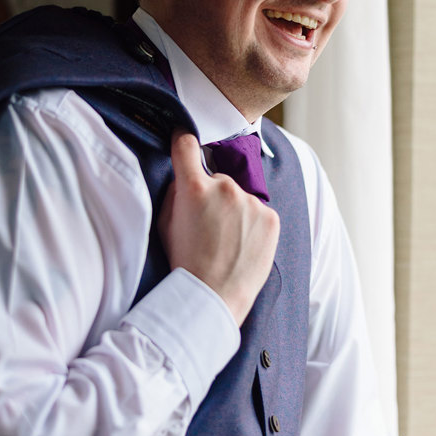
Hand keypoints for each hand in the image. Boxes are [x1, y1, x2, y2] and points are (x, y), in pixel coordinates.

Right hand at [158, 131, 279, 324]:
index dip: (183, 140)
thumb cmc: (184, 262)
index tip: (184, 138)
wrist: (213, 297)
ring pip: (239, 197)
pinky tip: (241, 245)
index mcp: (193, 187)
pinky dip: (251, 223)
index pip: (186, 145)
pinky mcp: (270, 217)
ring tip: (226, 241)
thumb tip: (184, 175)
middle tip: (207, 225)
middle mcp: (224, 188)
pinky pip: (258, 211)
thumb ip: (174, 193)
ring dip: (233, 210)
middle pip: (216, 178)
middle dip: (211, 194)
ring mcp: (251, 202)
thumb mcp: (164, 224)